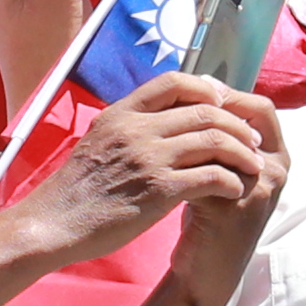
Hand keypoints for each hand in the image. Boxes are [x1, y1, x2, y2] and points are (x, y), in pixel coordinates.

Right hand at [13, 73, 284, 262]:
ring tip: (253, 165)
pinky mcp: (159, 190)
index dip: (206, 88)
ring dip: (242, 153)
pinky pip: (211, 177)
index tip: (224, 102)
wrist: (52, 224)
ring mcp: (149, 158)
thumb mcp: (98, 141)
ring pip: (215, 141)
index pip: (174, 81)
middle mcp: (137, 129)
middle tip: (252, 140)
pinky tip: (235, 190)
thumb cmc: (76, 189)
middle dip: (236, 124)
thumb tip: (163, 117)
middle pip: (204, 111)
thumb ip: (130, 127)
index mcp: (121, 113)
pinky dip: (231, 181)